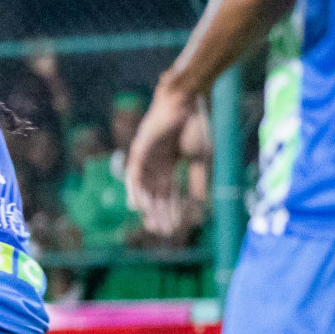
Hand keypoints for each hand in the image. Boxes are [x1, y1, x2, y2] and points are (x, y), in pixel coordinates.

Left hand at [125, 79, 199, 235]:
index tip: (174, 228)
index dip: (171, 210)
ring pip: (143, 188)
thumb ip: (198, 179)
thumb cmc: (195, 125)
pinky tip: (139, 206)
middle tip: (162, 231)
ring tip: (151, 222)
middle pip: (155, 195)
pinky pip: (134, 175)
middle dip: (158, 213)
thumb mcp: (200, 158)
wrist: (187, 102)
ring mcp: (146, 158)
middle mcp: (155, 165)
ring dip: (147, 206)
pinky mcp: (138, 151)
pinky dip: (135, 191)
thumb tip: (201, 203)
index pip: (169, 194)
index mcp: (170, 166)